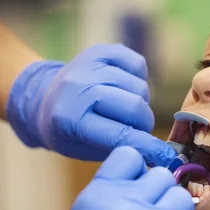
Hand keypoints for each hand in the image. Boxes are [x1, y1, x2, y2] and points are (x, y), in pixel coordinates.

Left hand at [6, 44, 176, 166]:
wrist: (44, 99)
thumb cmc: (68, 131)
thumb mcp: (85, 149)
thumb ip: (119, 147)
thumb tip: (159, 153)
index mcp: (70, 119)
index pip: (120, 135)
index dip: (148, 148)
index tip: (165, 157)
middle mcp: (78, 88)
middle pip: (135, 106)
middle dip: (143, 123)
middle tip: (135, 129)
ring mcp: (88, 65)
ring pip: (139, 87)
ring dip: (139, 102)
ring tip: (123, 109)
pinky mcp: (99, 51)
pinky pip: (137, 64)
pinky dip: (138, 78)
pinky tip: (124, 88)